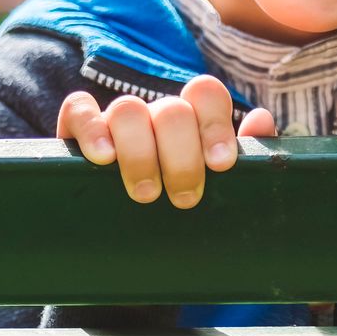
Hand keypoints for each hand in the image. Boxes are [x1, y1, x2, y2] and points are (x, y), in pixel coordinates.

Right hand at [57, 75, 276, 207]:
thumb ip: (245, 154)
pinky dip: (92, 129)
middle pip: (172, 110)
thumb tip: (260, 119)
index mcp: (190, 120)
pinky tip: (103, 158)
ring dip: (140, 153)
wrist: (120, 242)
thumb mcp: (215, 188)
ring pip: (128, 109)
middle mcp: (154, 114)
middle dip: (182, 157)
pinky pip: (78, 108)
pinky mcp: (76, 130)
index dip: (215, 124)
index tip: (220, 165)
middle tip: (184, 199)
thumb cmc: (177, 208)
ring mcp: (114, 120)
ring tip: (146, 193)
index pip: (205, 93)